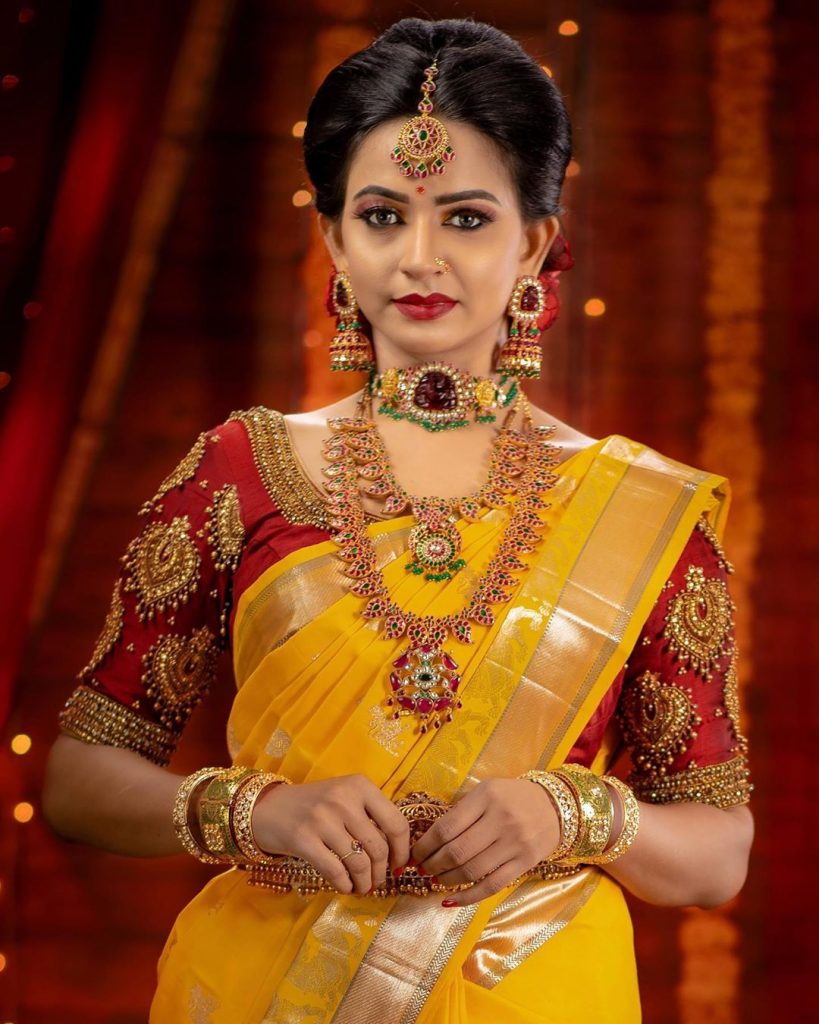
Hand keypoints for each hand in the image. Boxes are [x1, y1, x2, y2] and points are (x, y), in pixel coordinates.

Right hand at [250, 775, 410, 894]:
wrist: (268, 807)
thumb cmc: (314, 805)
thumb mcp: (344, 796)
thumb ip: (369, 814)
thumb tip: (397, 851)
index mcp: (359, 785)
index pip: (395, 822)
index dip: (402, 849)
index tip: (399, 864)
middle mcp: (342, 799)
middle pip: (378, 847)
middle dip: (381, 872)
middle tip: (377, 881)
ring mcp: (322, 818)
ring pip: (359, 862)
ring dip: (364, 882)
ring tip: (362, 886)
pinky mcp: (304, 839)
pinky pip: (335, 871)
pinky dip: (345, 885)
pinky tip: (345, 886)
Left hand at [410, 778, 560, 906]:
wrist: (555, 806)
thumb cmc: (512, 797)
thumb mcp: (486, 791)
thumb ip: (462, 811)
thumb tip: (430, 840)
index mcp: (486, 797)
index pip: (447, 827)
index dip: (426, 845)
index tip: (415, 854)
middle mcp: (500, 819)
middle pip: (457, 852)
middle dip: (433, 865)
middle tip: (423, 869)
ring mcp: (514, 843)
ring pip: (472, 871)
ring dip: (447, 880)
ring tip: (436, 880)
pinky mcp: (524, 864)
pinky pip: (491, 886)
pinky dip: (468, 897)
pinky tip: (451, 901)